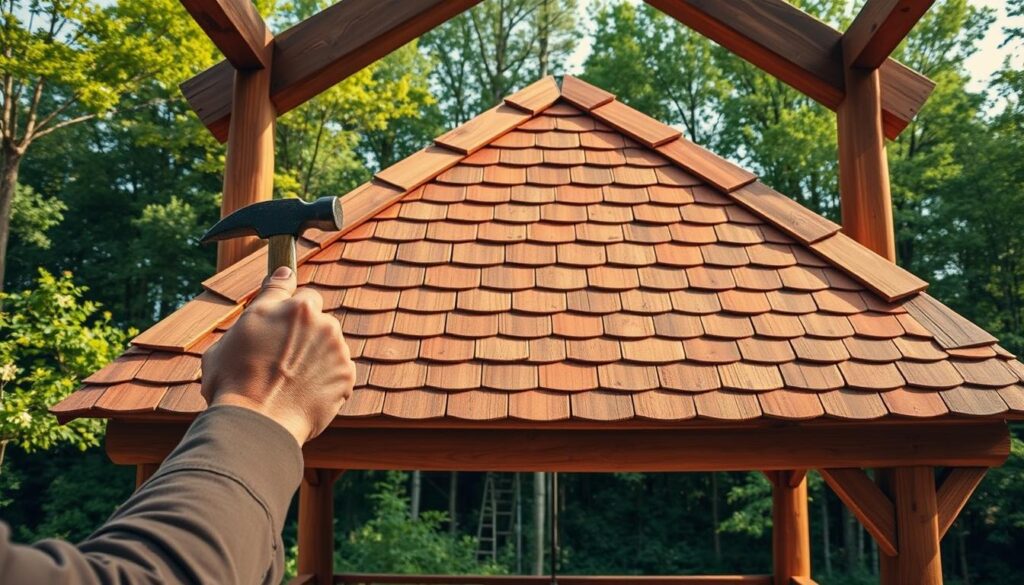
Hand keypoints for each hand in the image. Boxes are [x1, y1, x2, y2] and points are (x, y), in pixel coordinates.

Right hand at [201, 266, 354, 444]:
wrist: (258, 424)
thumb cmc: (231, 386)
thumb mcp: (221, 346)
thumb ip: (249, 322)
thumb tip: (260, 309)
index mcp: (281, 307)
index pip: (287, 282)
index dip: (286, 288)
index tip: (288, 285)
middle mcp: (315, 319)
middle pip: (314, 313)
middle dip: (303, 327)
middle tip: (284, 354)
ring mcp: (335, 346)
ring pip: (329, 342)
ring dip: (316, 354)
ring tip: (291, 382)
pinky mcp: (347, 372)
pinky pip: (339, 370)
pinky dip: (327, 379)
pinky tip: (305, 394)